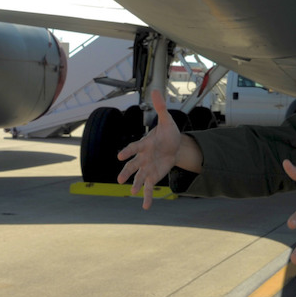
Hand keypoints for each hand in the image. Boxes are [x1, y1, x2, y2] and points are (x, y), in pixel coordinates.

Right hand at [117, 90, 196, 209]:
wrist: (175, 146)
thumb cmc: (167, 133)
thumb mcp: (166, 121)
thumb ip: (160, 108)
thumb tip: (156, 90)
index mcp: (144, 144)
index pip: (134, 148)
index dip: (128, 151)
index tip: (120, 156)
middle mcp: (142, 157)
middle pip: (132, 165)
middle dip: (127, 172)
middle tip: (120, 179)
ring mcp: (146, 168)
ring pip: (138, 177)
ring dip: (135, 184)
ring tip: (132, 192)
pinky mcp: (153, 176)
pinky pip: (149, 187)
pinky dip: (147, 196)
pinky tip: (145, 206)